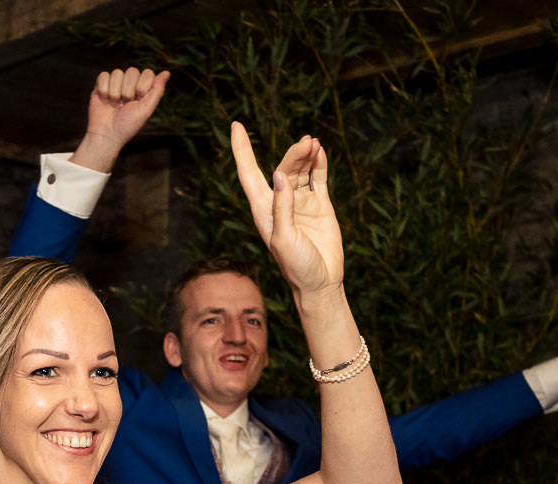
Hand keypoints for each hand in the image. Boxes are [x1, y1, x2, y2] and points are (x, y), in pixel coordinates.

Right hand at [68, 68, 169, 172]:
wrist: (106, 134)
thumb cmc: (128, 125)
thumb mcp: (146, 110)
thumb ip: (157, 91)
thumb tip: (167, 72)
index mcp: (143, 89)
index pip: (148, 73)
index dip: (143, 86)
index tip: (139, 100)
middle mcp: (130, 84)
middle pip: (132, 71)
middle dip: (128, 90)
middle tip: (125, 105)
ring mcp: (115, 83)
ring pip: (117, 73)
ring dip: (115, 92)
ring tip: (114, 105)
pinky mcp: (101, 85)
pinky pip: (104, 75)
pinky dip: (104, 90)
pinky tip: (105, 100)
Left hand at [230, 123, 342, 296]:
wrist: (321, 283)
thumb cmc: (297, 267)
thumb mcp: (284, 239)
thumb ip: (282, 207)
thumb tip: (279, 175)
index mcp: (264, 210)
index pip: (249, 174)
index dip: (242, 150)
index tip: (236, 126)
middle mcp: (280, 203)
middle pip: (282, 168)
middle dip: (293, 154)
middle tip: (307, 143)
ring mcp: (300, 202)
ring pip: (300, 170)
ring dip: (306, 155)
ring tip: (314, 143)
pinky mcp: (320, 205)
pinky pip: (318, 178)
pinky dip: (319, 164)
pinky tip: (319, 151)